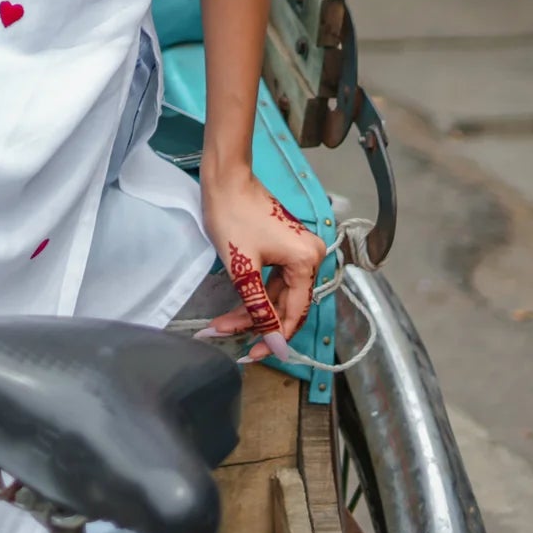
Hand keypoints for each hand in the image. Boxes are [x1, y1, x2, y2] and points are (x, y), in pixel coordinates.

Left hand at [198, 169, 326, 363]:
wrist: (224, 178)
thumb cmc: (232, 216)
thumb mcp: (244, 269)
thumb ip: (260, 310)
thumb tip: (276, 347)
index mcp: (307, 261)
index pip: (294, 314)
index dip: (273, 338)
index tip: (251, 355)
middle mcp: (309, 256)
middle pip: (284, 305)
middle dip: (255, 323)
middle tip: (224, 334)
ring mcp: (298, 250)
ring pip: (276, 294)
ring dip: (251, 309)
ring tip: (222, 324)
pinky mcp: (284, 246)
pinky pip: (273, 280)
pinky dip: (254, 292)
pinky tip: (236, 306)